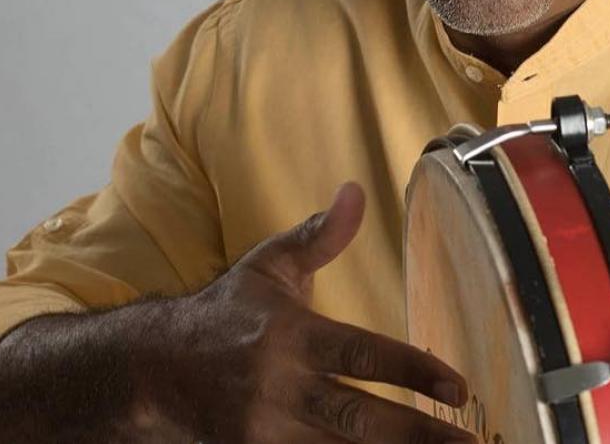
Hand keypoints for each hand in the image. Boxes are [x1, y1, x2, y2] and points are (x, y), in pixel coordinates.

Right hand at [161, 181, 473, 442]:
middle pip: (359, 419)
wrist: (151, 370)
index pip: (362, 356)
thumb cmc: (224, 312)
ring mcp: (266, 432)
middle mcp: (280, 389)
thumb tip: (356, 191)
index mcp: (290, 336)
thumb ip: (321, 237)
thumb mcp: (269, 265)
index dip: (413, 373)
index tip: (458, 388)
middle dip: (417, 436)